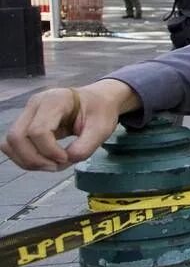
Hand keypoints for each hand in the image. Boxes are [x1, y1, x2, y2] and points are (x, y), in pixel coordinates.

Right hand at [1, 80, 139, 170]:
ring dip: (27, 160)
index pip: (38, 131)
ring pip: (10, 142)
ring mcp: (27, 112)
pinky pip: (13, 144)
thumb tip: (66, 160)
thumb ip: (86, 146)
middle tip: (58, 166)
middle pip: (17, 137)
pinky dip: (25, 157)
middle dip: (34, 159)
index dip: (49, 151)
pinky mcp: (25, 122)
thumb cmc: (101, 111)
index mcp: (56, 100)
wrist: (98, 101)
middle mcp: (35, 103)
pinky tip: (45, 160)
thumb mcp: (102, 129)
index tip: (67, 159)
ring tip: (52, 164)